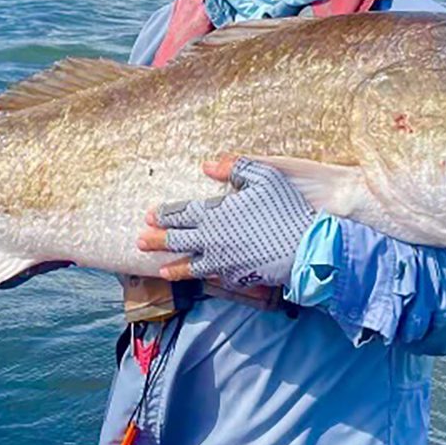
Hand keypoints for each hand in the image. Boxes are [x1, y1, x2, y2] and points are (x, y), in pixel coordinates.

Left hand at [138, 155, 314, 289]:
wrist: (305, 247)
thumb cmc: (285, 208)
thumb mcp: (264, 177)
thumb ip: (234, 168)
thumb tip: (208, 165)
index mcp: (214, 214)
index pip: (181, 214)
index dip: (165, 214)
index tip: (150, 216)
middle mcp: (212, 240)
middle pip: (177, 240)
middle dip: (157, 240)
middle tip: (140, 241)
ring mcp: (222, 262)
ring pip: (190, 266)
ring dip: (174, 267)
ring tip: (161, 269)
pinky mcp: (236, 278)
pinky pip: (213, 278)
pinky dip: (202, 279)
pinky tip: (198, 279)